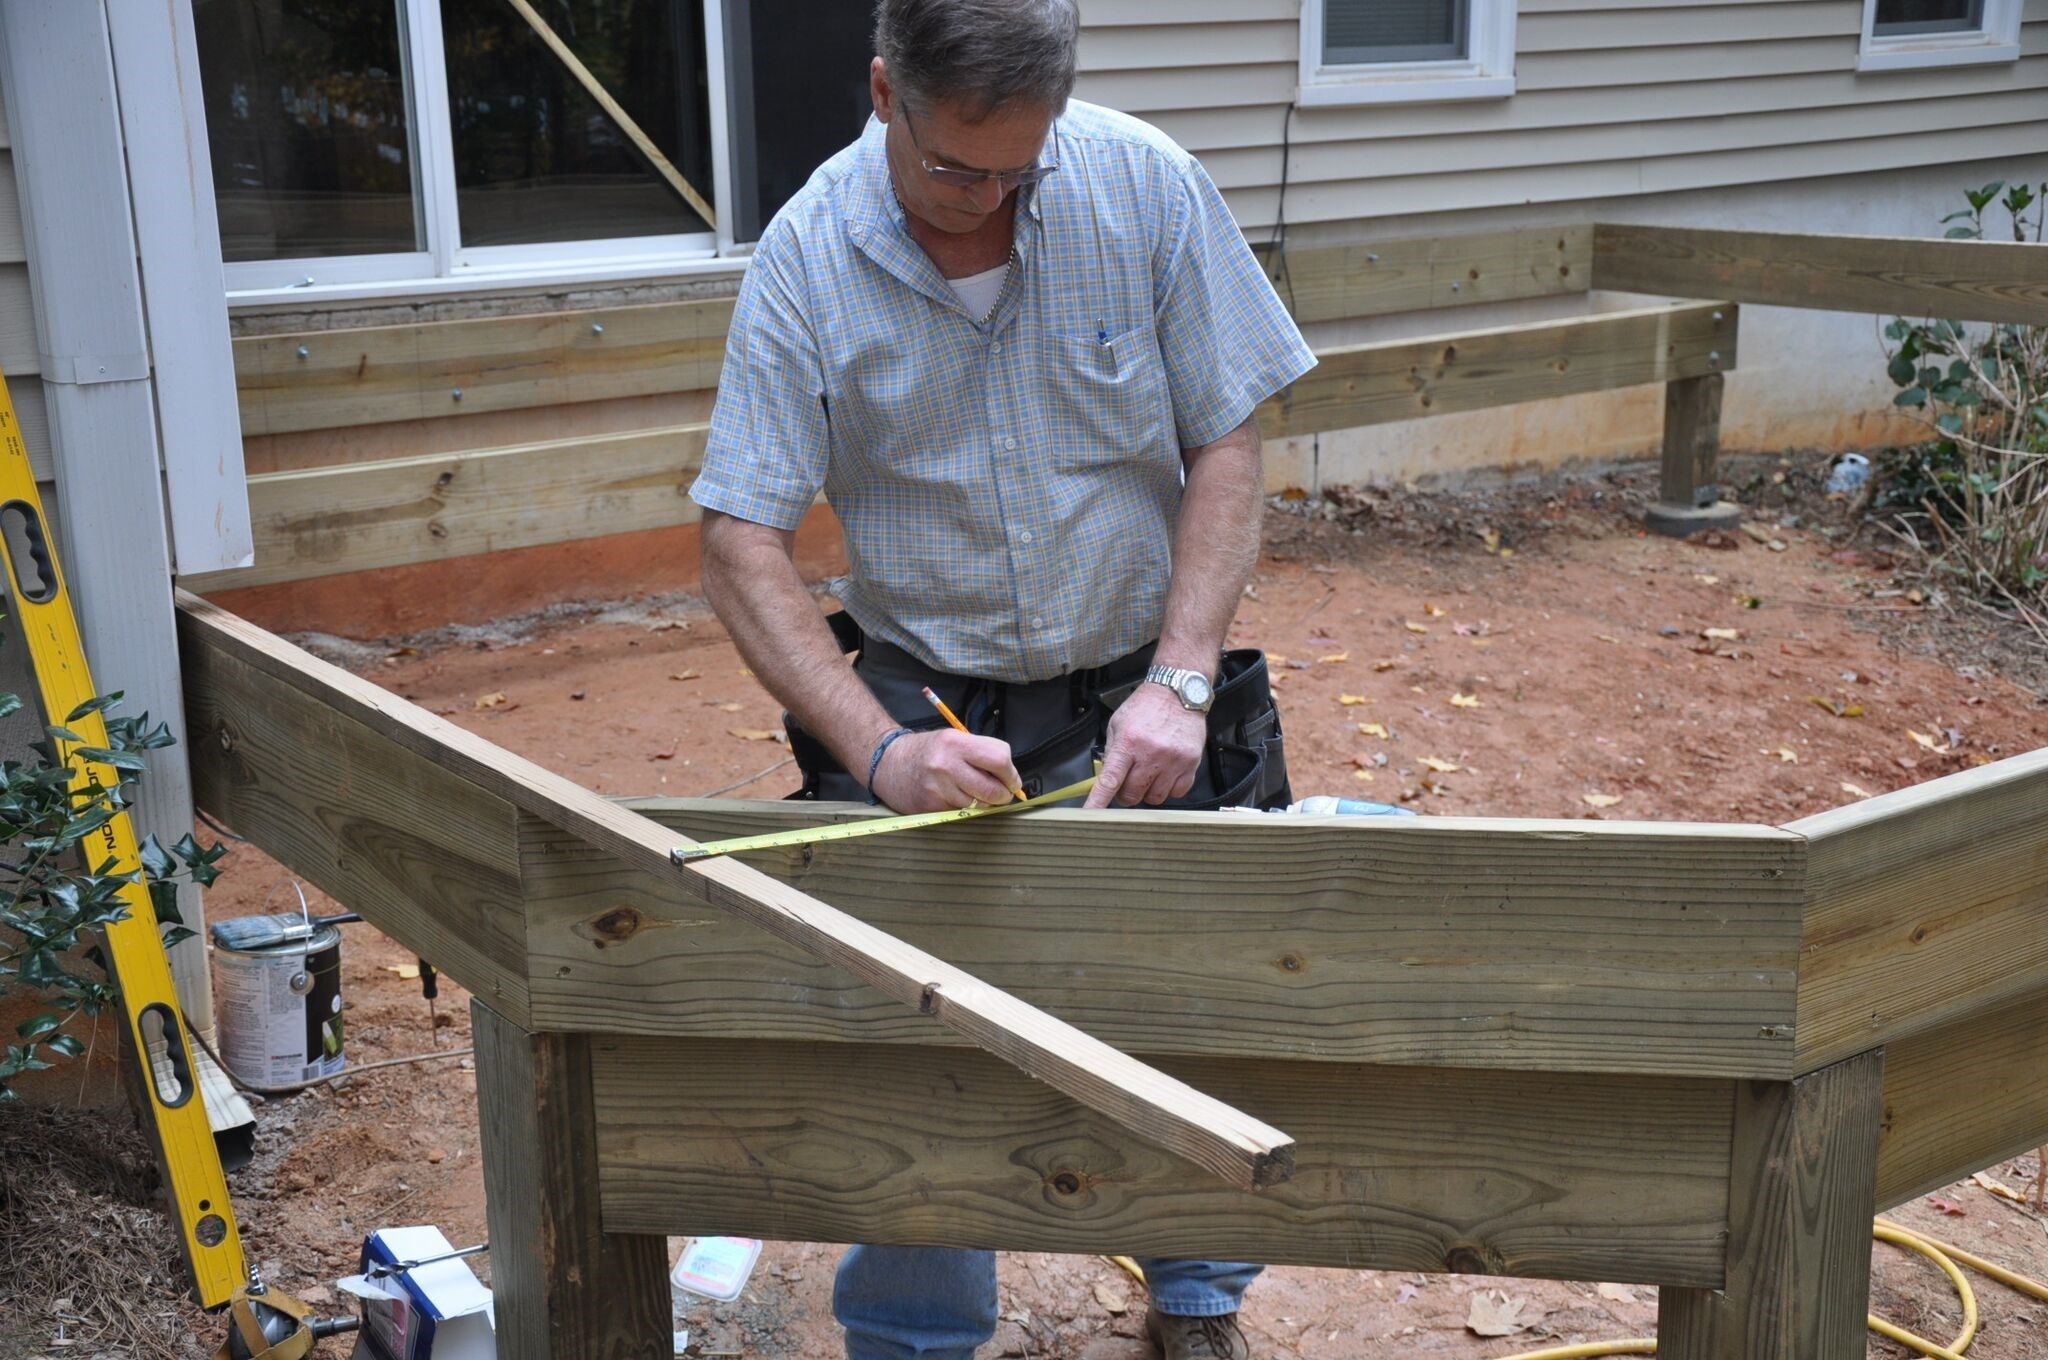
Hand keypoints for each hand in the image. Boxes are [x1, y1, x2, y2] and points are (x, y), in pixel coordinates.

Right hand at [869, 728, 1021, 812]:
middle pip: (993, 789)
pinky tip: (954, 799)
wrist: (888, 762)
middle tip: (1002, 794)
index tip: (1012, 780)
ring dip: (983, 804)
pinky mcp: (930, 807)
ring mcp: (937, 788)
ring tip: (973, 793)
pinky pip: (961, 814)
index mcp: (955, 742)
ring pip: (979, 806)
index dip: (1011, 773)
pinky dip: (964, 810)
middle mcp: (946, 764)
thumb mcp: (953, 739)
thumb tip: (1010, 777)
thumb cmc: (927, 751)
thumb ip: (981, 753)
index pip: (999, 759)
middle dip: (1003, 795)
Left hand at [1086, 684, 1204, 807]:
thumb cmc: (1146, 706)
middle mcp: (1151, 753)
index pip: (1110, 780)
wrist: (1177, 692)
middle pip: (1132, 795)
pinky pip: (1177, 793)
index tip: (1091, 815)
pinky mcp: (1190, 763)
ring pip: (1155, 798)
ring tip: (1150, 773)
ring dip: (1148, 791)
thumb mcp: (1118, 724)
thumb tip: (1105, 778)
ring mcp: (1173, 760)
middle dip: (1126, 793)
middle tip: (1128, 781)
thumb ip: (1112, 752)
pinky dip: (1169, 788)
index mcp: (1129, 742)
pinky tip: (1166, 773)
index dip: (1098, 801)